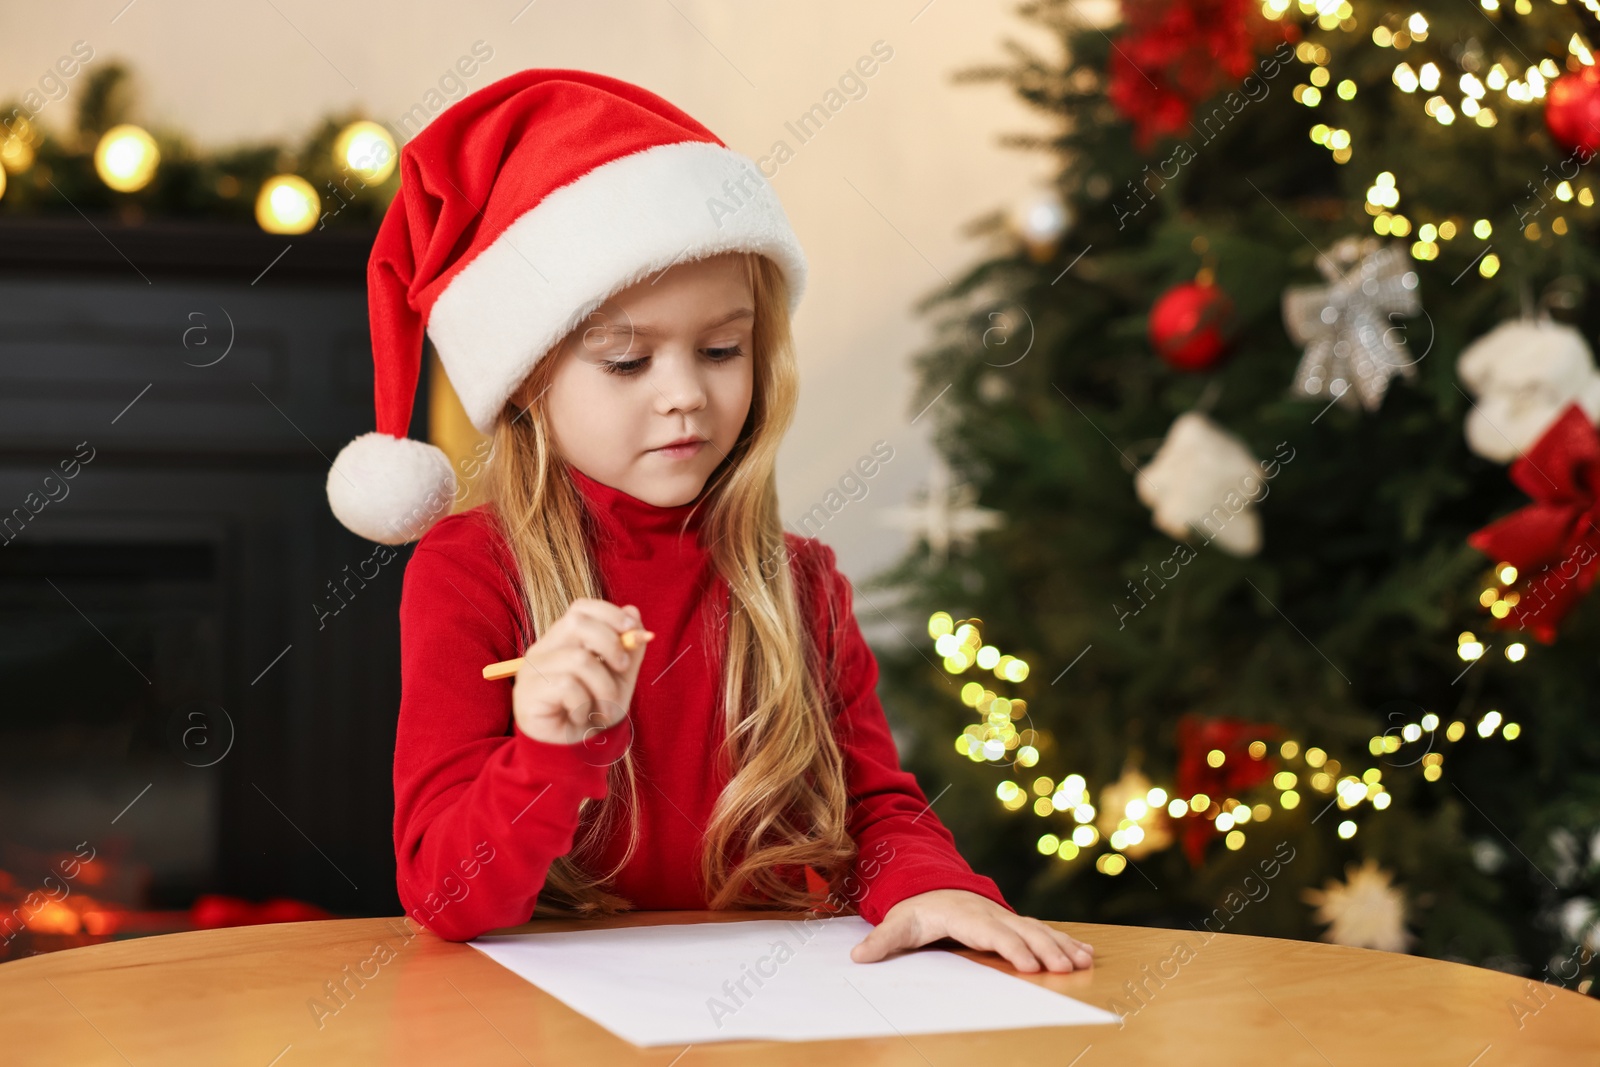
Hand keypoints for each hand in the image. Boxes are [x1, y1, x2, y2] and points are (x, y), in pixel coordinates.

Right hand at [511, 598, 652, 746]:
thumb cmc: (593, 715)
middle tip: (623, 669)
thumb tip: (633, 611)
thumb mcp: (620, 679)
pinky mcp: (528, 693)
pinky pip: (568, 686)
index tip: (635, 632)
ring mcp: (532, 670)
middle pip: (577, 622)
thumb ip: (628, 648)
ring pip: (578, 659)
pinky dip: (584, 705)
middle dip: (611, 644)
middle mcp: (543, 650)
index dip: (610, 614)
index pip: (581, 607)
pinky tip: (580, 718)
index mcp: (563, 641)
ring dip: (603, 687)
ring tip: (602, 709)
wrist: (572, 755)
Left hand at [849, 889, 1093, 972]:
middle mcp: (991, 915)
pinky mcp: (1015, 924)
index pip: (992, 932)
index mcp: (965, 916)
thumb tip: (858, 957)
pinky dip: (1066, 942)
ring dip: (1063, 946)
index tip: (1028, 964)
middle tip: (1067, 968)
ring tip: (1085, 962)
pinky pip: (1043, 932)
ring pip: (1039, 931)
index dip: (1010, 946)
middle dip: (1046, 949)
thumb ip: (881, 941)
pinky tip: (1086, 954)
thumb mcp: (897, 924)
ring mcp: (1006, 918)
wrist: (931, 886)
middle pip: (1023, 932)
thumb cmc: (916, 909)